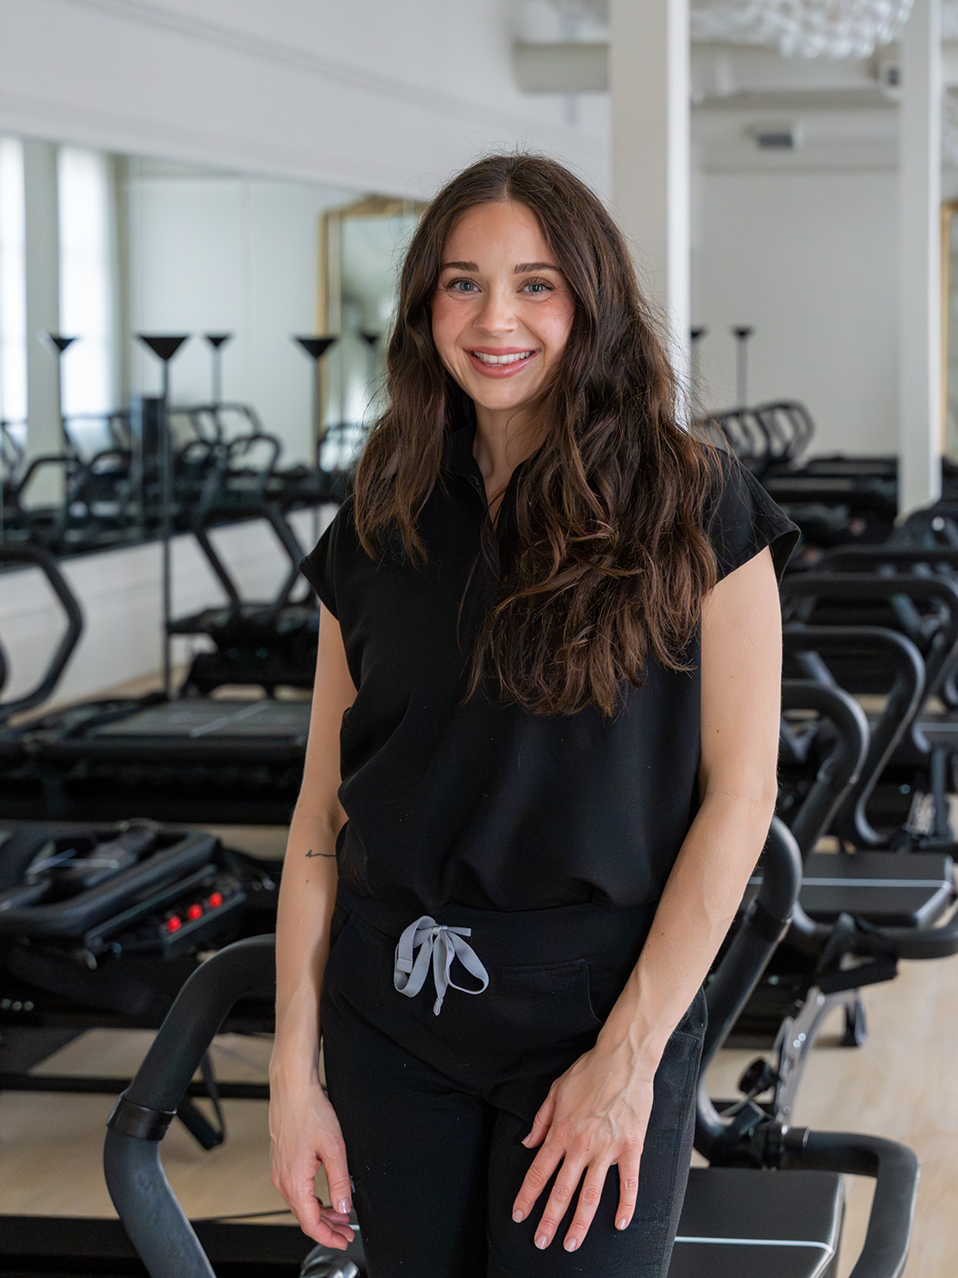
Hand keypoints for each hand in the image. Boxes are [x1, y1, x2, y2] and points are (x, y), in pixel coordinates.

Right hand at [269, 1080, 353, 1249]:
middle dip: (327, 1227)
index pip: (311, 1224)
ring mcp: (279, 1171)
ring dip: (320, 1213)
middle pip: (305, 1217)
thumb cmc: (310, 1112)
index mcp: (295, 1182)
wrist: (292, 1090)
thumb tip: (343, 1206)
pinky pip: (294, 1190)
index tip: (343, 1240)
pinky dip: (310, 1199)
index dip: (329, 1237)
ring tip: (339, 1214)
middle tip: (346, 1231)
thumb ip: (339, 1182)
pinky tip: (323, 1196)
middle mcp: (283, 1181)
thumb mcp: (335, 1149)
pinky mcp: (280, 1162)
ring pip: (299, 1204)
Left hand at [511, 1042, 655, 1252]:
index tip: (519, 1215)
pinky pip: (628, 1183)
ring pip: (591, 1195)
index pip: (539, 1172)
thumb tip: (527, 1142)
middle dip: (549, 1220)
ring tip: (571, 1244)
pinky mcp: (630, 1148)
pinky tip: (619, 1224)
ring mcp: (607, 1149)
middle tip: (541, 1242)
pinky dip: (625, 1206)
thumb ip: (541, 1120)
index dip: (527, 1196)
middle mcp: (581, 1145)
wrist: (622, 1059)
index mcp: (561, 1131)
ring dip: (580, 1223)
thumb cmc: (589, 1070)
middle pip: (561, 1191)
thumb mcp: (556, 1090)